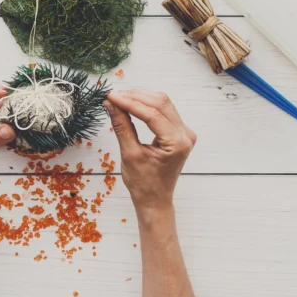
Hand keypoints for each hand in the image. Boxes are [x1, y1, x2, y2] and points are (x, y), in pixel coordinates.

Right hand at [103, 90, 196, 211]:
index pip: (152, 114)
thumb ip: (122, 126)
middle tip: (113, 96)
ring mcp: (184, 132)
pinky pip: (163, 111)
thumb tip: (111, 104)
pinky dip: (146, 105)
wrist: (155, 199)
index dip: (130, 102)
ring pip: (162, 104)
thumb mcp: (129, 154)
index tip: (111, 96)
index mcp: (177, 143)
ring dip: (140, 98)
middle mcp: (185, 135)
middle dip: (135, 96)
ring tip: (118, 99)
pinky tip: (130, 104)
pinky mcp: (179, 131)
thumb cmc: (143, 184)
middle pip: (161, 103)